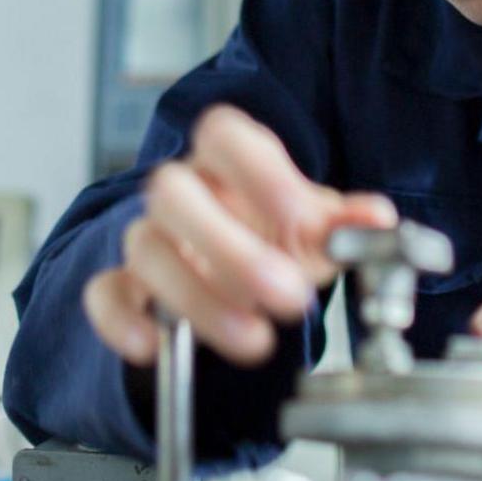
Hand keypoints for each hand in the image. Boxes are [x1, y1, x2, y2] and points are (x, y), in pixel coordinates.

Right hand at [83, 104, 396, 367]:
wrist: (233, 269)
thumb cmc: (272, 233)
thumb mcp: (314, 227)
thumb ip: (345, 222)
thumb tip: (378, 218)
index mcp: (225, 160)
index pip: (222, 133)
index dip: (257, 169)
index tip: (299, 213)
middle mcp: (180, 191)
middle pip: (170, 191)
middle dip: (228, 246)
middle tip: (287, 295)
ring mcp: (148, 236)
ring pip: (146, 249)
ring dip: (199, 297)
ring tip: (255, 341)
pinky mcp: (124, 285)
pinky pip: (103, 294)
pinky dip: (122, 321)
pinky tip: (153, 347)